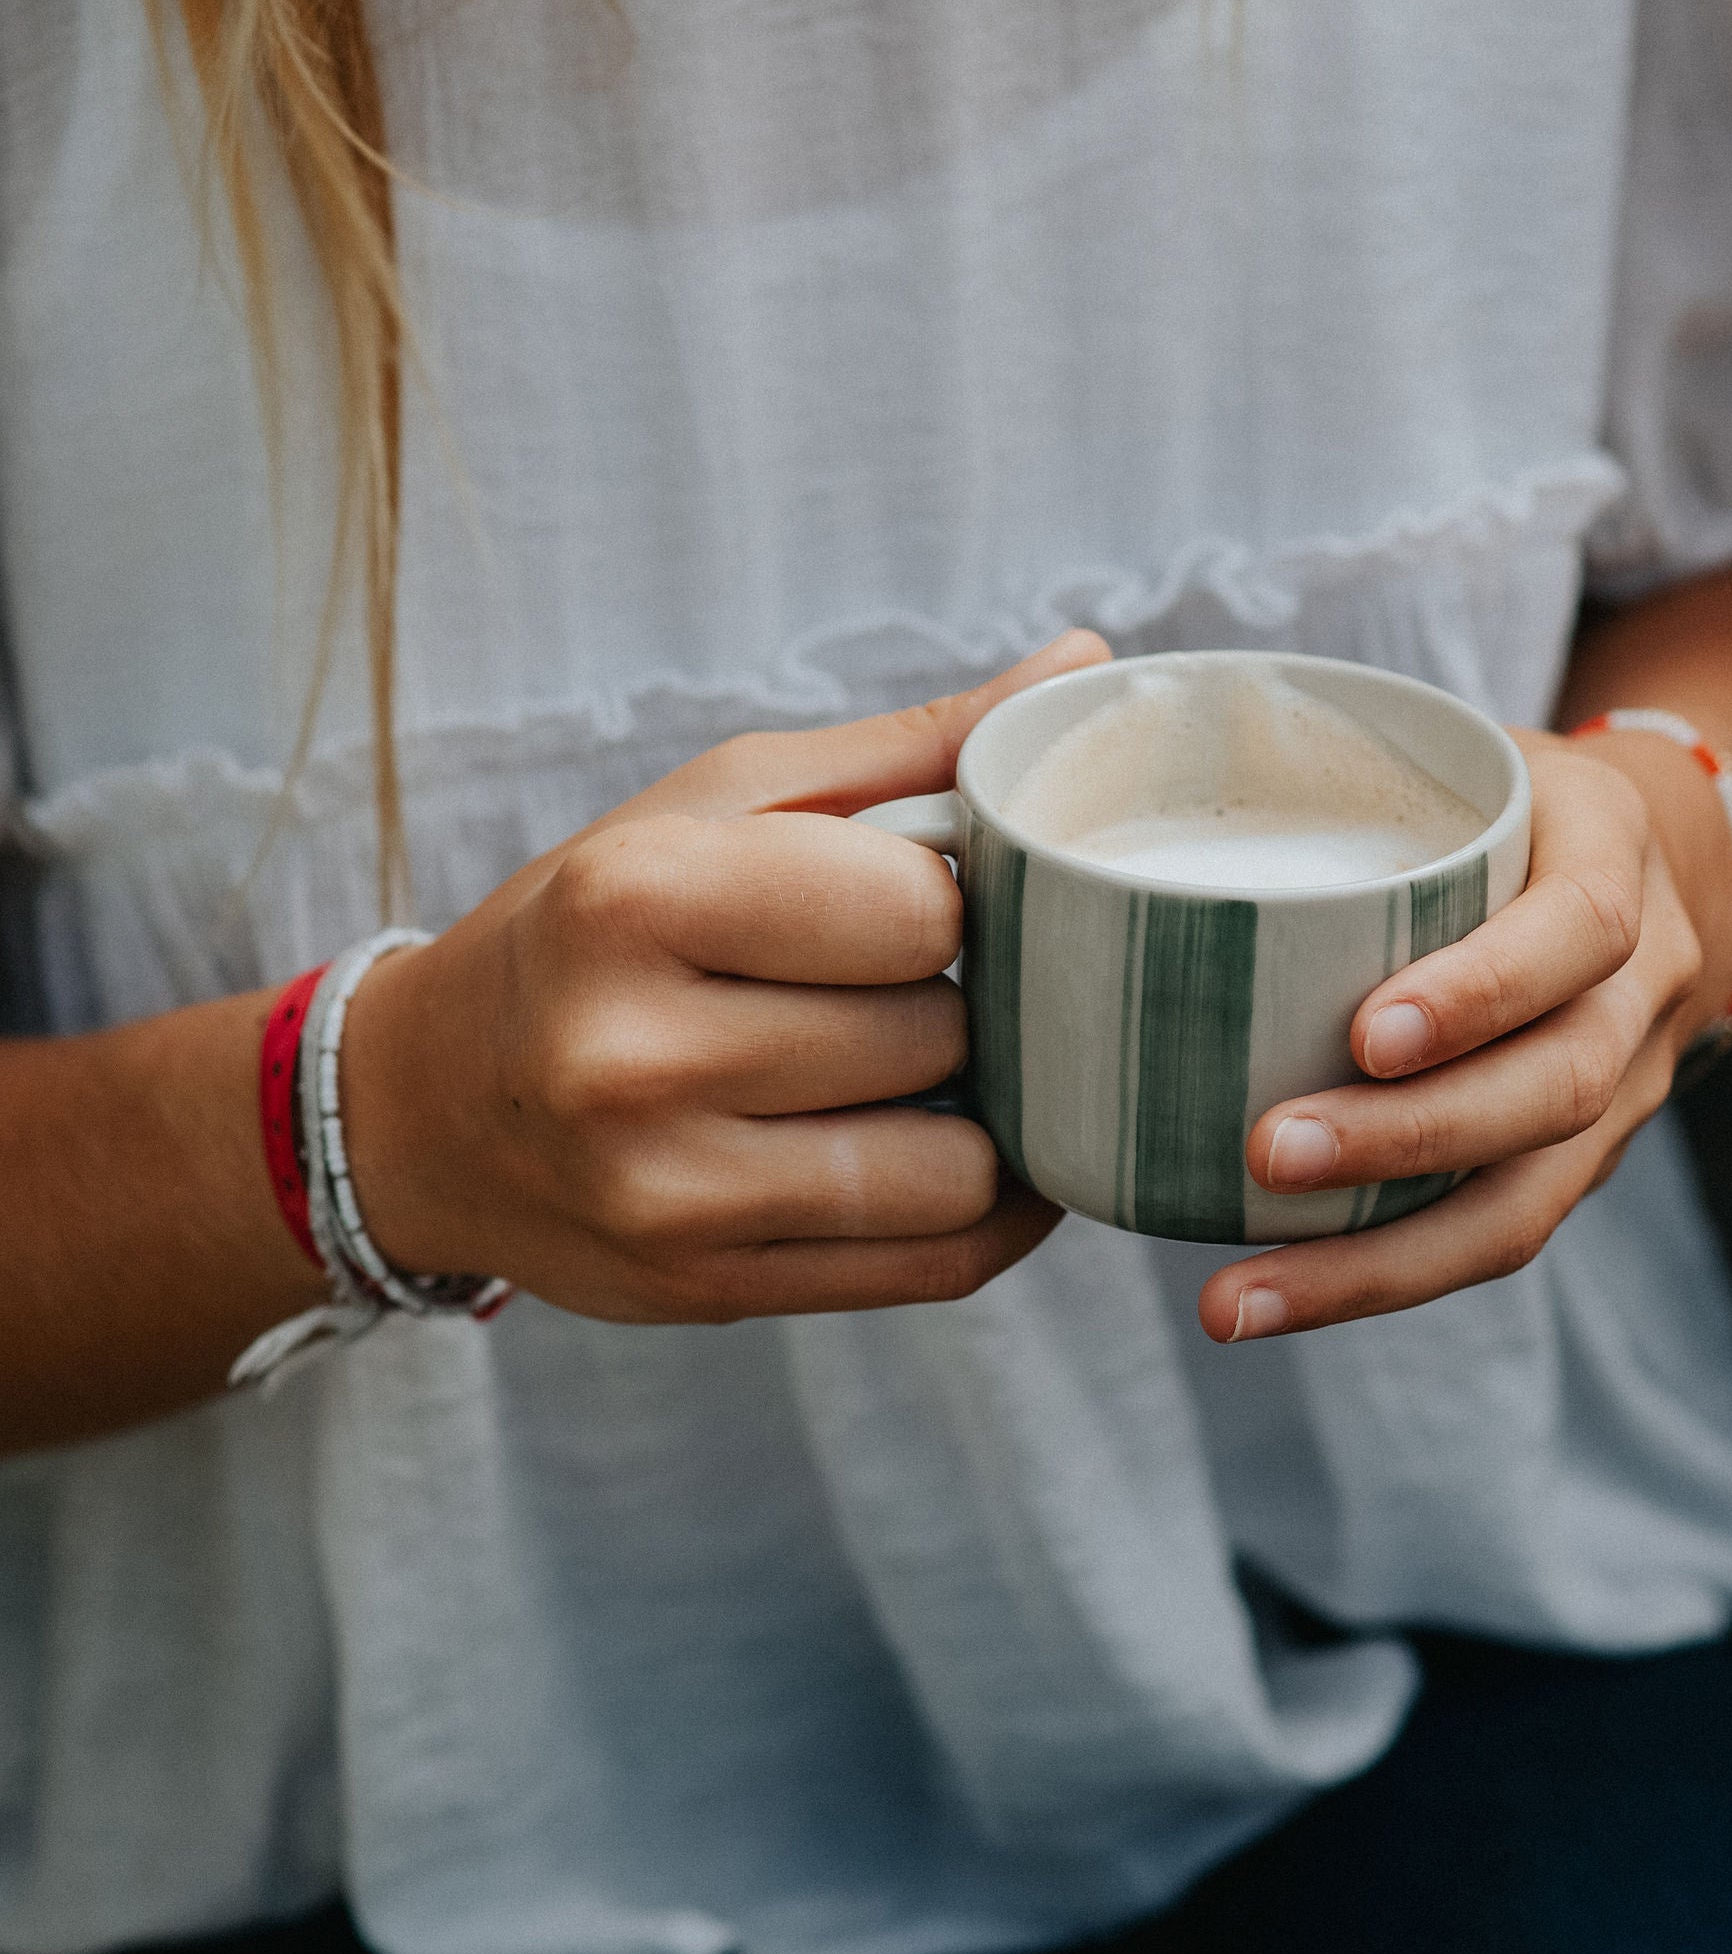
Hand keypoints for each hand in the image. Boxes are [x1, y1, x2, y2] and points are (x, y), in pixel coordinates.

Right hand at [342, 633, 1111, 1321]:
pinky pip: (941, 1264)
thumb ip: (911, 745)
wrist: (424, 1109)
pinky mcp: (707, 1293)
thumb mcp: (721, 803)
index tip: (911, 896)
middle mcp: (631, 1058)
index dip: (948, 900)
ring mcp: (667, 1196)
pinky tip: (959, 1146)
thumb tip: (1086, 660)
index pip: (921, 909)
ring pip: (961, 1166)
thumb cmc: (594, 926)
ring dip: (976, 1111)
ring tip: (924, 1068)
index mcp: (631, 900)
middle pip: (943, 1035)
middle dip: (956, 1003)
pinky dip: (988, 1205)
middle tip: (906, 987)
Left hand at [1197, 727, 1731, 1343]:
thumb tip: (1087, 678)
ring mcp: (1621, 1090)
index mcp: (1611, 854)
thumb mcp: (1456, 741)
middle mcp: (1641, 986)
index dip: (1484, 990)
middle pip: (1555, 1088)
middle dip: (1408, 1139)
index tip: (1365, 1031)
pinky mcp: (1571, 1163)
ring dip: (1379, 1258)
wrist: (1640, 864)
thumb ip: (1329, 740)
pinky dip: (1376, 1277)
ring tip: (1239, 1293)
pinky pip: (1490, 1238)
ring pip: (1525, 1201)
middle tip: (1265, 1154)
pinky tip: (1264, 1298)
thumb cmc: (1489, 795)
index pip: (1579, 931)